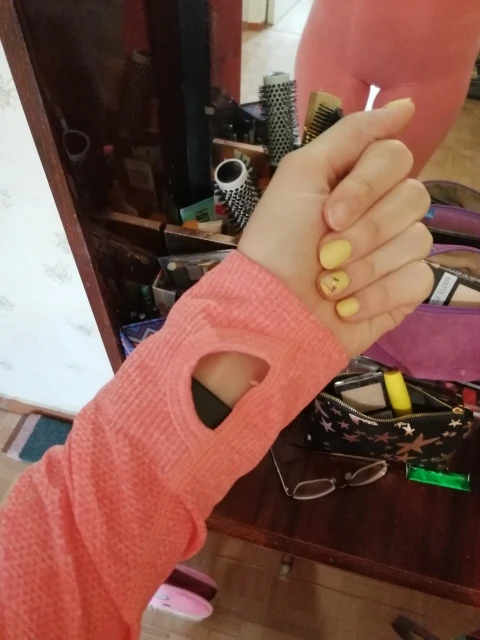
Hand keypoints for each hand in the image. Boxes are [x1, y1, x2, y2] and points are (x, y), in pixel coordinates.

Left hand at [238, 99, 432, 357]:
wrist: (272, 312)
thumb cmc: (278, 243)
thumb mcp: (301, 174)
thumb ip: (351, 134)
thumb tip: (407, 105)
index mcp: (359, 181)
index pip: (396, 157)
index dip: (366, 186)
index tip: (330, 214)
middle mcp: (383, 211)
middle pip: (414, 197)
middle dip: (365, 231)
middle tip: (325, 254)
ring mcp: (397, 252)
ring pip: (417, 240)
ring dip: (364, 268)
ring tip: (330, 285)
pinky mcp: (404, 291)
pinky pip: (417, 279)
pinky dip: (377, 296)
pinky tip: (347, 307)